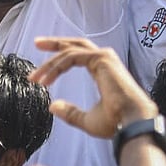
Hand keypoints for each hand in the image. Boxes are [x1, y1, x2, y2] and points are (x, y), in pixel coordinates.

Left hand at [30, 37, 158, 138]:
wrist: (131, 122)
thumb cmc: (116, 122)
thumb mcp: (87, 120)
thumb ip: (70, 112)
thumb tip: (53, 107)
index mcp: (103, 69)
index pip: (78, 54)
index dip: (59, 58)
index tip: (42, 69)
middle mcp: (104, 59)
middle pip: (74, 44)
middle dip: (54, 43)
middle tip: (36, 43)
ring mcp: (103, 56)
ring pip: (69, 51)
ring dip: (50, 63)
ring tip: (34, 77)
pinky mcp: (101, 58)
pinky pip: (71, 57)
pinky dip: (56, 67)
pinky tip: (46, 79)